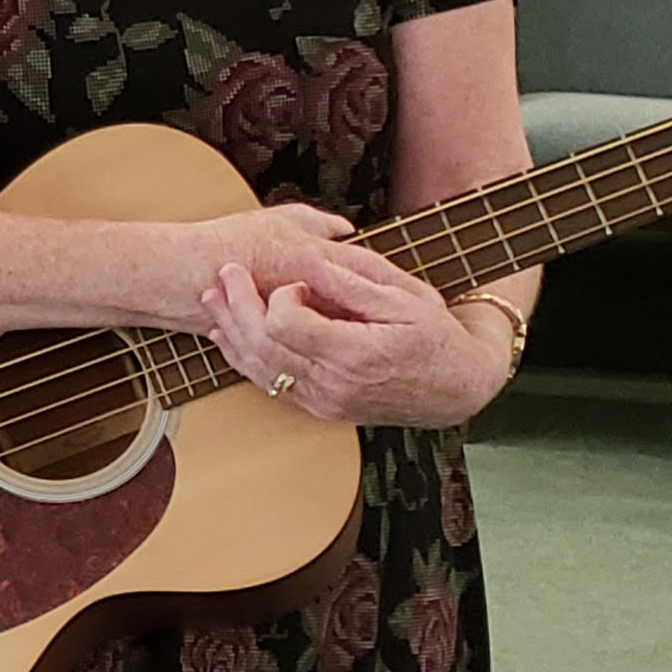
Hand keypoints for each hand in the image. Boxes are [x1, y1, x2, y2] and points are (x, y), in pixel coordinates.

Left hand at [201, 247, 514, 429]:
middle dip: (237, 305)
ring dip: (230, 331)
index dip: (279, 295)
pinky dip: (245, 357)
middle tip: (225, 273)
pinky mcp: (319, 408)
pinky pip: (269, 385)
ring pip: (258, 369)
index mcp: (355, 354)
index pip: (285, 324)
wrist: (457, 388)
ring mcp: (324, 401)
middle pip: (262, 345)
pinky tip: (230, 335)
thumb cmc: (437, 338)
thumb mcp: (407, 299)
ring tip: (214, 299)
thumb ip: (354, 284)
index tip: (295, 281)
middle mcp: (333, 384)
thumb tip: (311, 263)